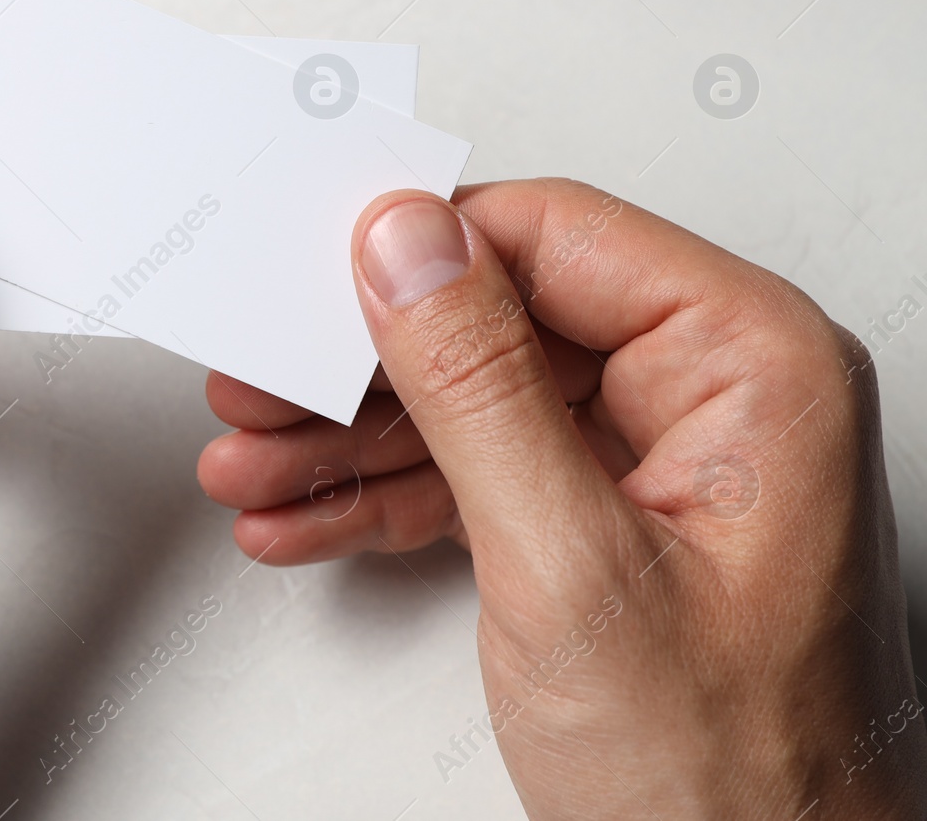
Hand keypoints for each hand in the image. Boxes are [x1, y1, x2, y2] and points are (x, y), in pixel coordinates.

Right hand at [198, 178, 926, 817]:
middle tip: (259, 383)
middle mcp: (713, 398)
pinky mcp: (606, 526)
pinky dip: (386, 498)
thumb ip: (479, 390)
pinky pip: (479, 476)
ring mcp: (657, 465)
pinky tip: (306, 517)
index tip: (314, 273)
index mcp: (752, 366)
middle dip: (361, 370)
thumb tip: (408, 248)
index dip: (422, 251)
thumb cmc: (734, 784)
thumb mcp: (572, 566)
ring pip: (473, 404)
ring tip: (254, 467)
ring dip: (351, 440)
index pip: (557, 239)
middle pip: (498, 323)